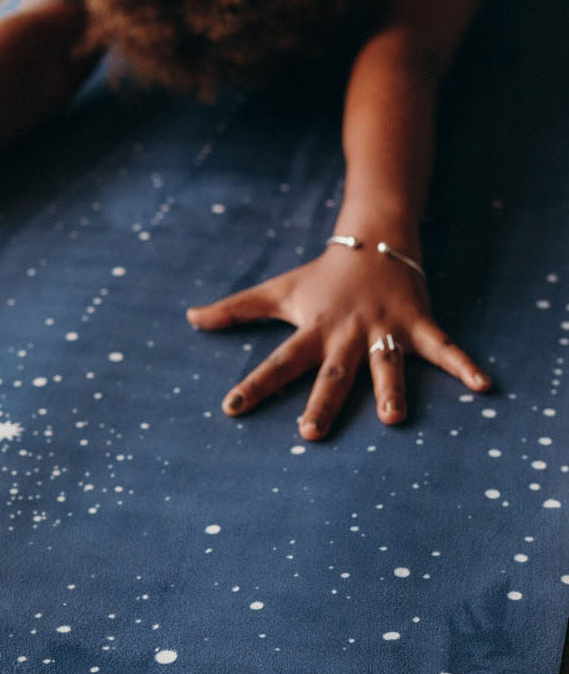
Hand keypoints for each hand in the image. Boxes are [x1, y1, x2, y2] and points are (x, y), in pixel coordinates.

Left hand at [186, 244, 490, 440]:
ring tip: (392, 419)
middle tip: (310, 434)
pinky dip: (463, 365)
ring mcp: (384, 328)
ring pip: (385, 364)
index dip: (254, 384)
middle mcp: (346, 333)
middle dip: (322, 402)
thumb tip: (189, 317)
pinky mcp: (417, 323)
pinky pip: (442, 347)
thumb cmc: (323, 276)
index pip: (278, 362)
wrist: (374, 239)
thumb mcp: (278, 291)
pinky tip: (484, 386)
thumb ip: (235, 309)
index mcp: (312, 330)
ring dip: (389, 389)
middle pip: (331, 373)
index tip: (231, 408)